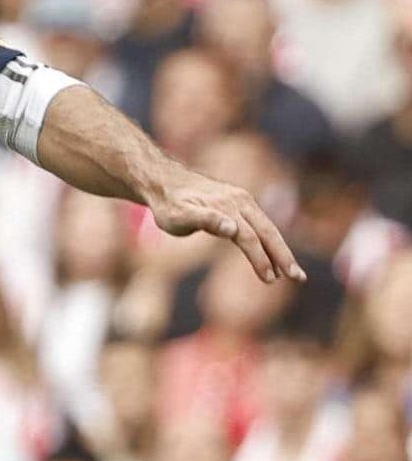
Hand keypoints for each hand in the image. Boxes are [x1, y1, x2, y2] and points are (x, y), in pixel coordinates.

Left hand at [146, 166, 305, 283]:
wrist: (161, 180)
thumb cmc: (168, 204)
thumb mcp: (179, 215)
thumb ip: (205, 220)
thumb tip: (232, 228)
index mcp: (227, 207)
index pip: (249, 237)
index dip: (260, 259)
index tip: (269, 280)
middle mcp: (240, 201)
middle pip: (267, 231)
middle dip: (283, 255)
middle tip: (299, 278)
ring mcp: (241, 200)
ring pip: (267, 227)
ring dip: (280, 250)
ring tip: (292, 273)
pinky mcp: (239, 202)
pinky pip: (259, 224)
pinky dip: (269, 241)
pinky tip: (273, 256)